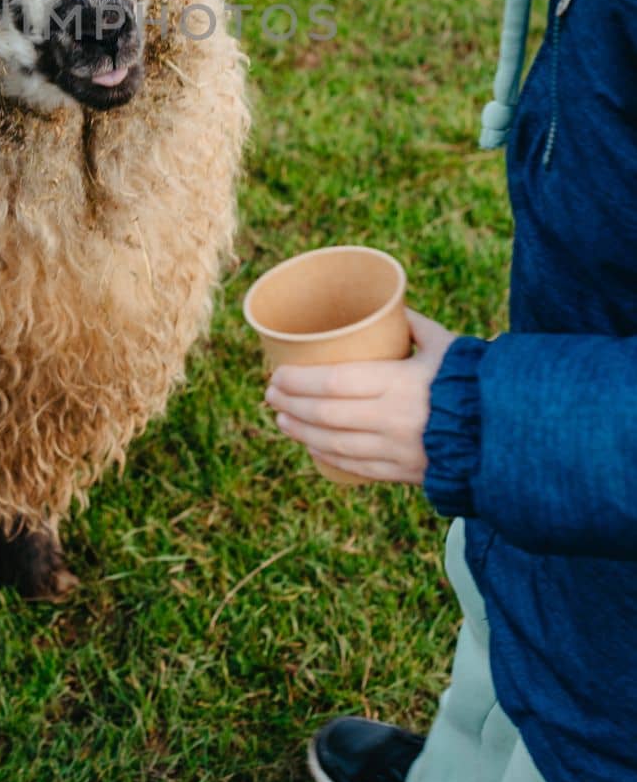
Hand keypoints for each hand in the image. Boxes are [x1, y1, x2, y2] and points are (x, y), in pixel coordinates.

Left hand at [263, 309, 457, 483]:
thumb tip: (392, 307)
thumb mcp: (447, 346)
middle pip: (326, 415)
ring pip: (335, 445)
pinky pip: (357, 467)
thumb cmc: (475, 381)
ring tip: (281, 419)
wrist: (511, 434)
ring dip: (302, 432)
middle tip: (269, 394)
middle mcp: (394, 420)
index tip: (276, 374)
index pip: (334, 383)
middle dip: (292, 405)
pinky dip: (328, 457)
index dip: (298, 382)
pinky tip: (312, 447)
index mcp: (401, 384)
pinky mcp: (405, 474)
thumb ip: (415, 326)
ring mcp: (398, 452)